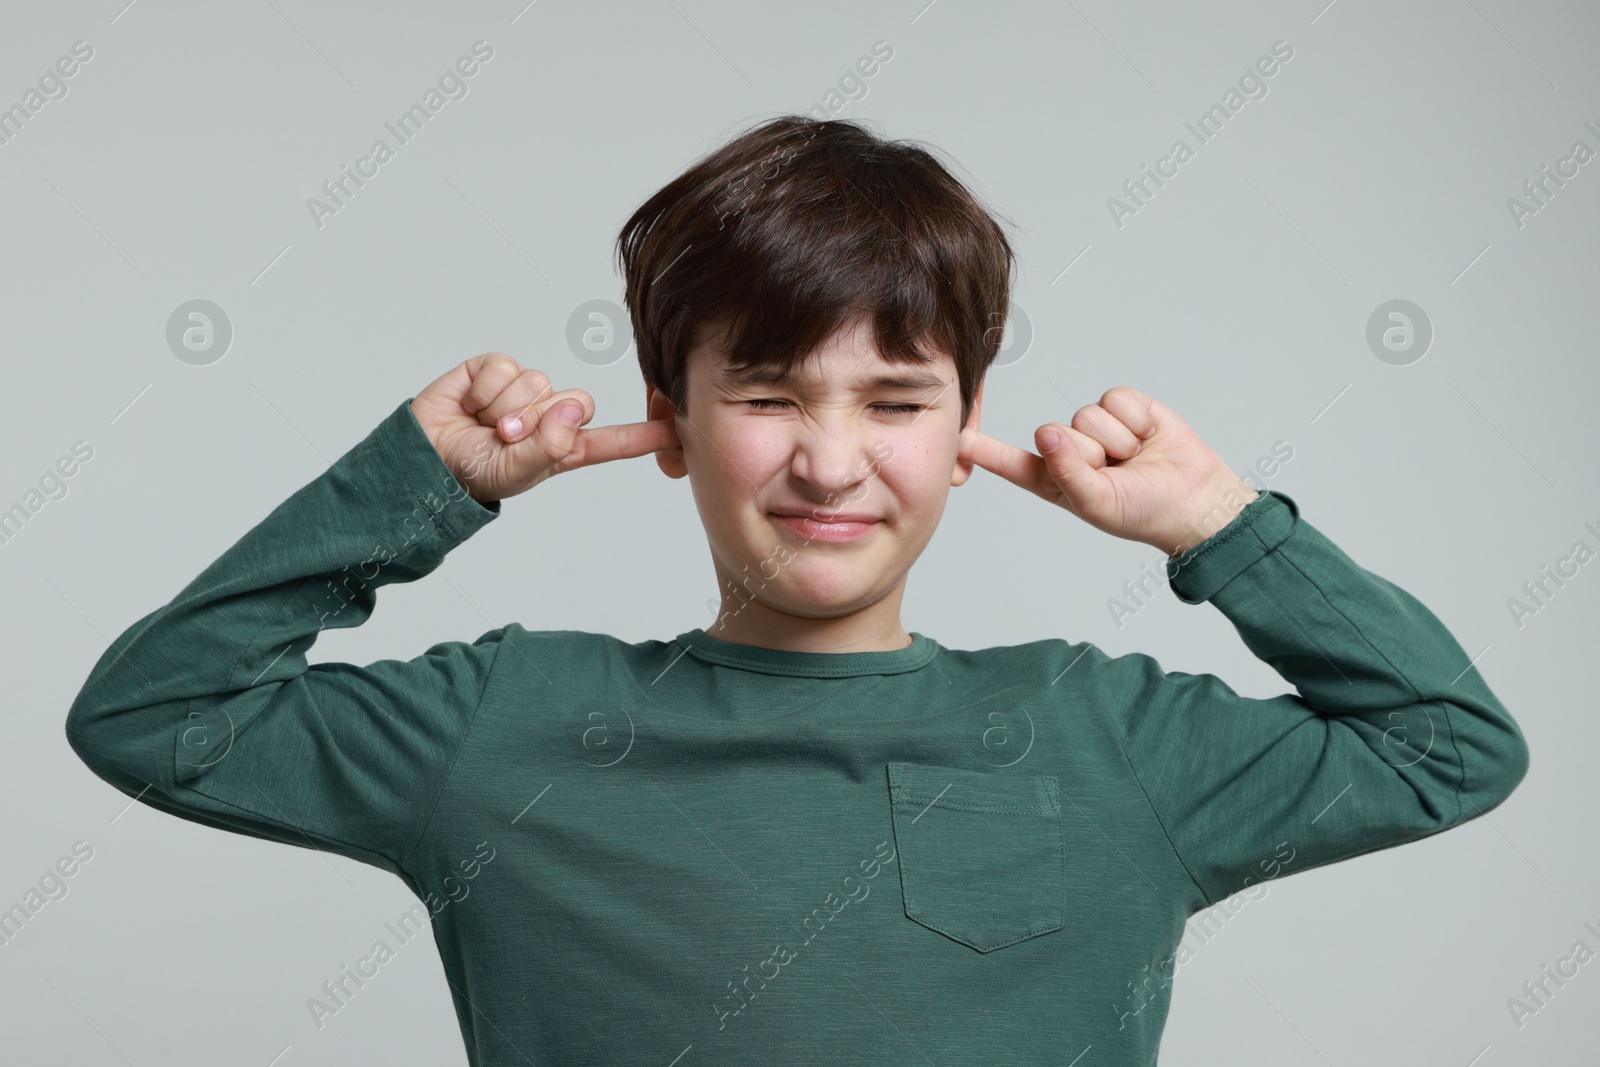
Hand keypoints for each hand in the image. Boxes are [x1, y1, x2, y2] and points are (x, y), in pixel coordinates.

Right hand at [410, 353, 681, 503]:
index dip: (644, 436)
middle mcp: (549, 415)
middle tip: (503, 437)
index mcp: (562, 447)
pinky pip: (505, 366)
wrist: (424, 458)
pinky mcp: (495, 368)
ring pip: (538, 383)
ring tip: (483, 424)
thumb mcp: (515, 472)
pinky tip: (470, 404)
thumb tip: (572, 408)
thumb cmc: (470, 472)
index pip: (611, 441)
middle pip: (574, 401)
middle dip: (535, 422)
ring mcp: (523, 389)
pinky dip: (485, 389)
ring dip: (505, 407)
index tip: (678, 434)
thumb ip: (548, 447)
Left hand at [958, 386, 1258, 555]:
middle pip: (1056, 431)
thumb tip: (1047, 434)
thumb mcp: (1098, 503)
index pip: (1012, 462)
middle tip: (1118, 472)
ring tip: (1135, 459)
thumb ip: (1068, 473)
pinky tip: (1148, 435)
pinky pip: (1116, 399)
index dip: (984, 449)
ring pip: (1087, 414)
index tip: (956, 438)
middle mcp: (1070, 449)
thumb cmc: (1143, 512)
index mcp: (1053, 479)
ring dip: (1117, 439)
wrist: (1196, 500)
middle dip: (1090, 452)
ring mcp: (1096, 426)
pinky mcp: (1125, 406)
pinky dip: (1136, 419)